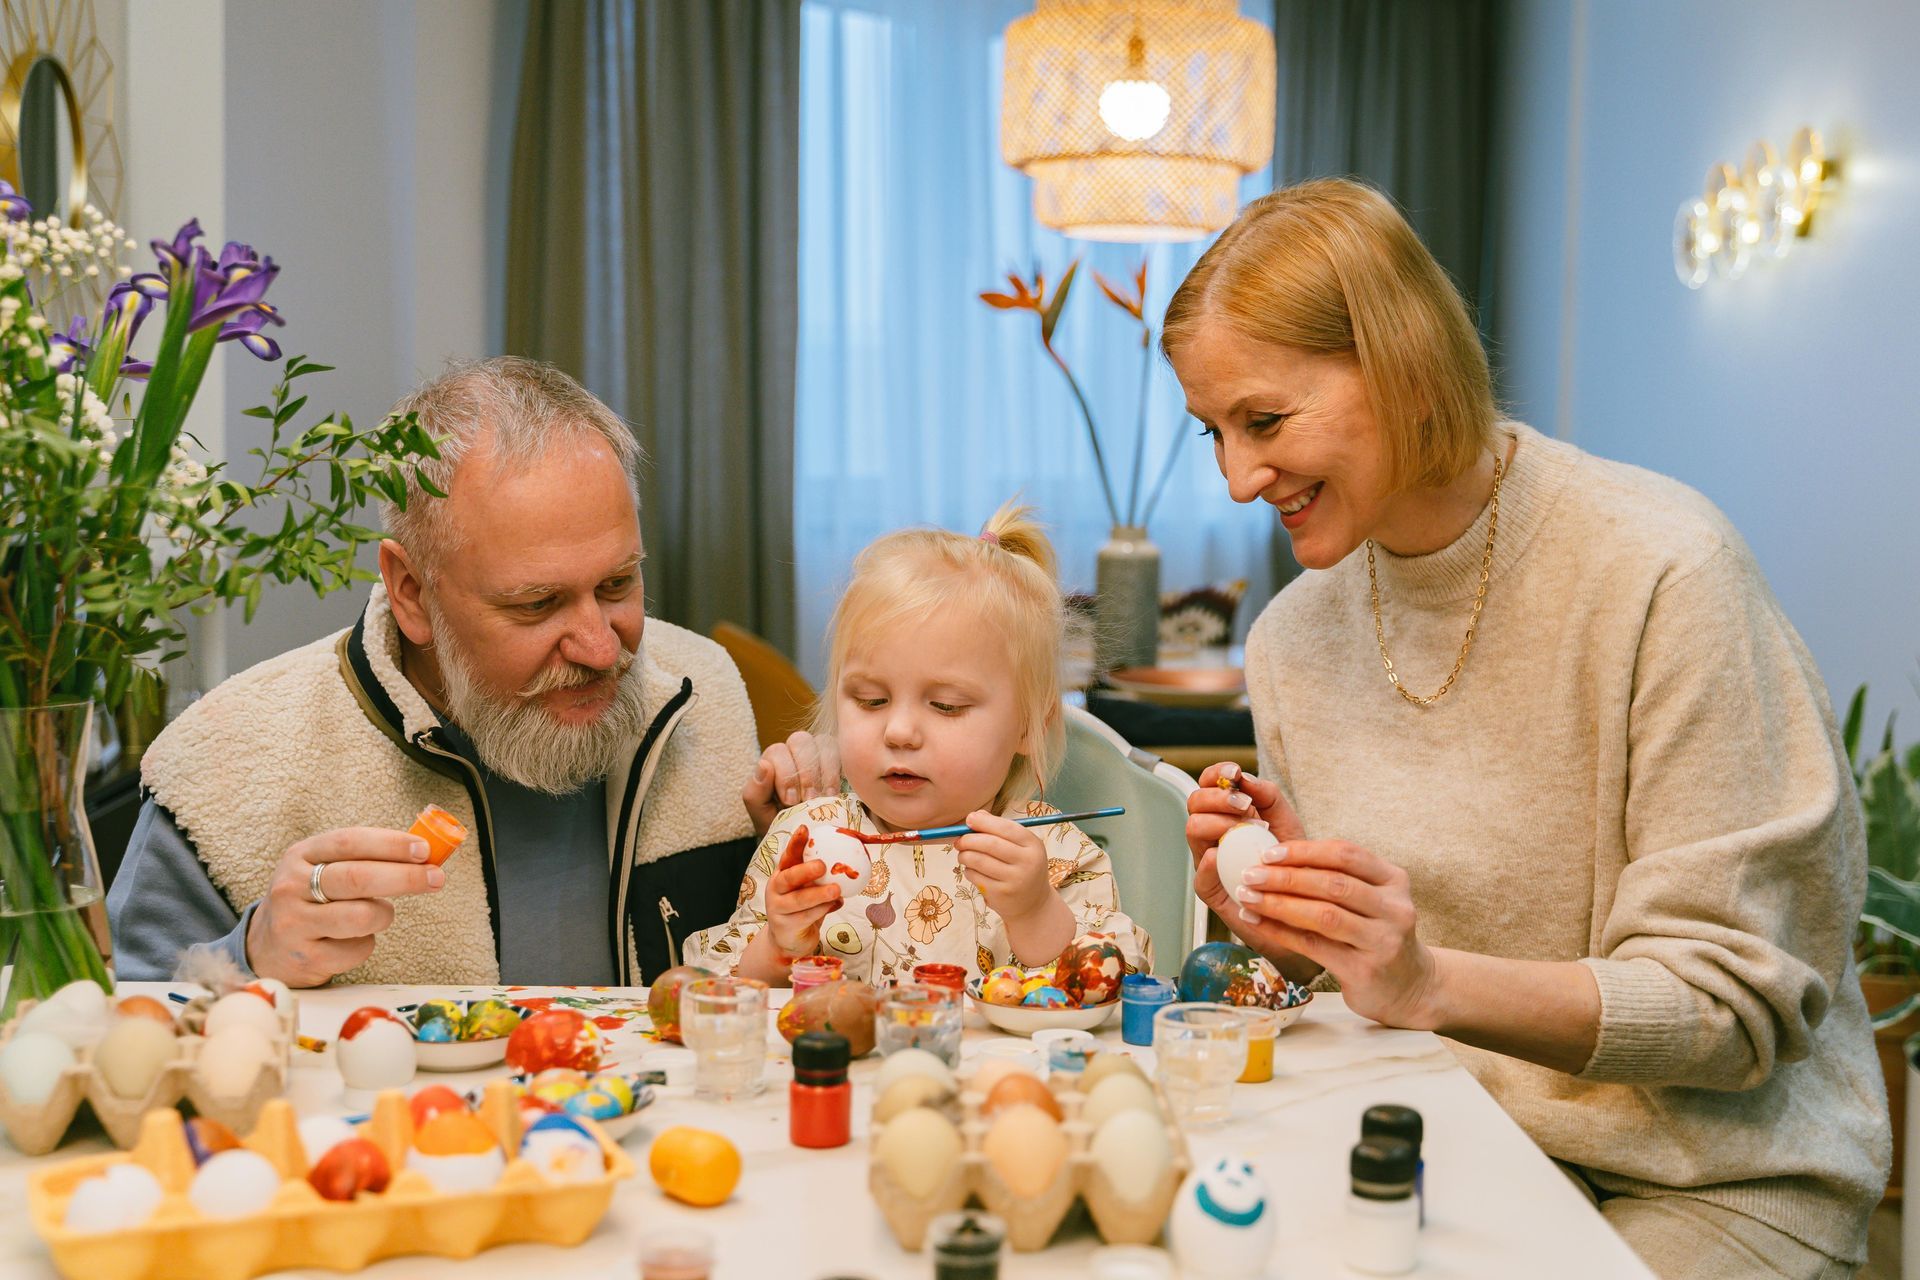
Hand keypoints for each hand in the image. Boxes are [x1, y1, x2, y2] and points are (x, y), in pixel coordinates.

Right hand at [246, 827, 446, 986]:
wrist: (266, 947)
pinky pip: (357, 950)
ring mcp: (295, 924)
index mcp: (300, 855)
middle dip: (405, 877)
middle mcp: (291, 887)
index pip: (350, 842)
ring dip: (385, 914)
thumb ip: (363, 858)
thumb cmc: (310, 900)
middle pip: (358, 878)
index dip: (391, 844)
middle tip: (436, 878)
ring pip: (361, 916)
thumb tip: (423, 852)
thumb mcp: (322, 868)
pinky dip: (367, 944)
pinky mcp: (306, 958)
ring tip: (380, 914)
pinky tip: (353, 940)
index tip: (424, 849)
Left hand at [743, 731, 841, 835]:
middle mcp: (794, 751)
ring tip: (822, 798)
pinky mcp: (837, 761)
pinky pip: (839, 753)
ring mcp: (817, 752)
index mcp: (772, 760)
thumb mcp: (760, 812)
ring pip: (822, 742)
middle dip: (805, 772)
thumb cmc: (778, 823)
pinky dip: (836, 774)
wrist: (801, 838)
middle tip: (807, 800)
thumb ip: (755, 791)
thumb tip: (764, 765)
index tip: (790, 801)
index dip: (785, 775)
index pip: (778, 751)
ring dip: (823, 772)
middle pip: (800, 740)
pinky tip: (833, 794)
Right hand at [764, 825, 842, 957]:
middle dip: (805, 870)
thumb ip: (822, 877)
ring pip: (798, 900)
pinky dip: (822, 910)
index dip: (795, 843)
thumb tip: (851, 859)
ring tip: (836, 890)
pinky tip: (836, 904)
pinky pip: (806, 917)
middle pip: (788, 877)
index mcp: (782, 874)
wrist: (787, 941)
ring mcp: (778, 909)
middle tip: (822, 865)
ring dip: (818, 894)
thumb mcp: (809, 888)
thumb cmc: (802, 908)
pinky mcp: (785, 927)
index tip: (805, 829)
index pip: (788, 856)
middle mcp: (776, 889)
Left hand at [956, 811, 1052, 924]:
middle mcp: (1027, 862)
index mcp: (1033, 845)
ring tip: (963, 854)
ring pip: (978, 861)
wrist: (1033, 903)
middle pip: (990, 844)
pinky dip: (968, 870)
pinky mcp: (1000, 894)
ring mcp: (1014, 880)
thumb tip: (976, 815)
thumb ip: (1000, 829)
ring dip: (964, 855)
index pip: (1006, 828)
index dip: (984, 822)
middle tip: (959, 840)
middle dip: (968, 839)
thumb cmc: (1022, 867)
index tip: (969, 819)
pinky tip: (972, 870)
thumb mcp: (1021, 846)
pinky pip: (975, 876)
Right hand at [1186, 763, 1316, 973]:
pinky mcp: (1215, 891)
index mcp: (1228, 813)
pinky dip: (1208, 863)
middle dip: (1217, 797)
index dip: (1216, 774)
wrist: (1305, 905)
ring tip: (1242, 829)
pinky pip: (1201, 877)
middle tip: (1244, 805)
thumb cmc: (1293, 861)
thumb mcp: (1286, 820)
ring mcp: (1211, 862)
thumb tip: (1246, 777)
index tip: (1235, 772)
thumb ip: (1268, 795)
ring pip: (1193, 832)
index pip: (1209, 784)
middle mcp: (1214, 834)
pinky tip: (1221, 855)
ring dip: (1216, 823)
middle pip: (1195, 803)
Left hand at [1234, 838, 1438, 1028]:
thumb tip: (1274, 861)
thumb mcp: (1369, 900)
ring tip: (1248, 897)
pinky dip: (1281, 932)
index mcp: (1394, 880)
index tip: (1269, 852)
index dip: (1304, 850)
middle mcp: (1394, 908)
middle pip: (1333, 883)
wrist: (1410, 987)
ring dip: (1279, 904)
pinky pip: (1314, 946)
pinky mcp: (1365, 971)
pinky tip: (1259, 923)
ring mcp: (1383, 941)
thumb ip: (1335, 879)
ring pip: (1324, 915)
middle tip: (1250, 875)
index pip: (1346, 854)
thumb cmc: (1377, 935)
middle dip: (1286, 876)